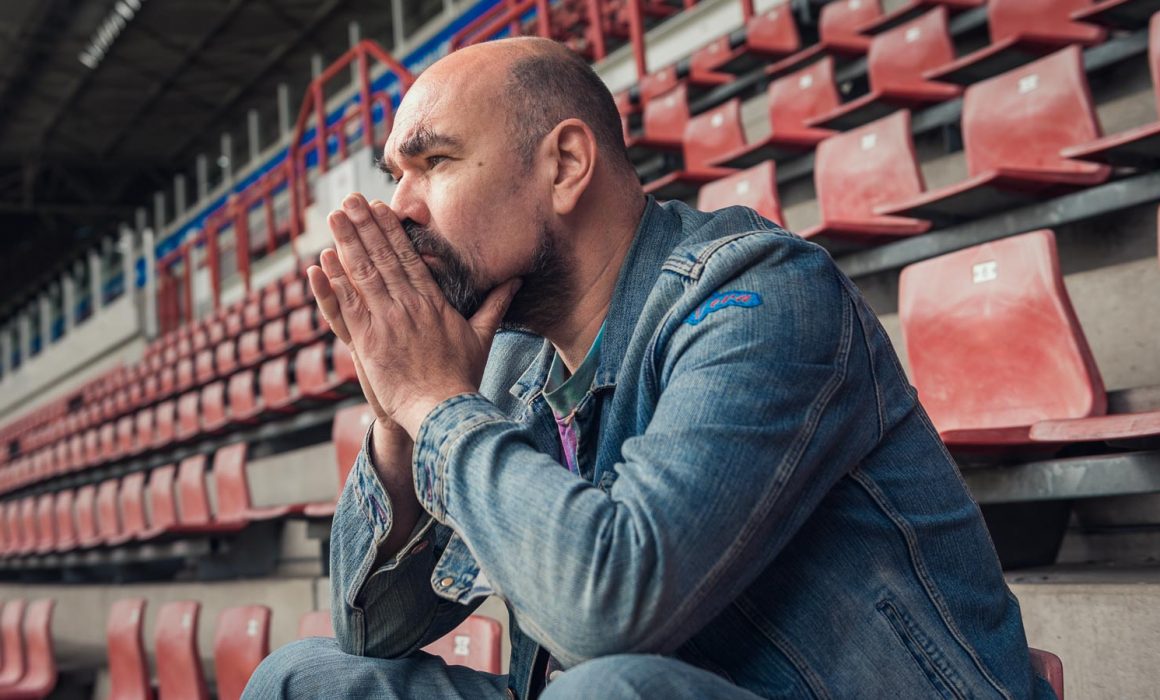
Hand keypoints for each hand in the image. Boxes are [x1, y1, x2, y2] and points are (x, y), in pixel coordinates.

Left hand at [308, 193, 519, 437]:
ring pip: (363, 274)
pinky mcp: (369, 342)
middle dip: (365, 225)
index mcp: (432, 302)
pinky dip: (334, 282)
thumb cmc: (462, 377)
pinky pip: (348, 305)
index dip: (392, 231)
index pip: (409, 257)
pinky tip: (323, 260)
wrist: (444, 410)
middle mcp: (409, 306)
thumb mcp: (483, 336)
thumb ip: (495, 304)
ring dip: (347, 242)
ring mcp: (387, 322)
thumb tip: (515, 280)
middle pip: (384, 257)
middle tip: (349, 198)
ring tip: (335, 216)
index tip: (380, 208)